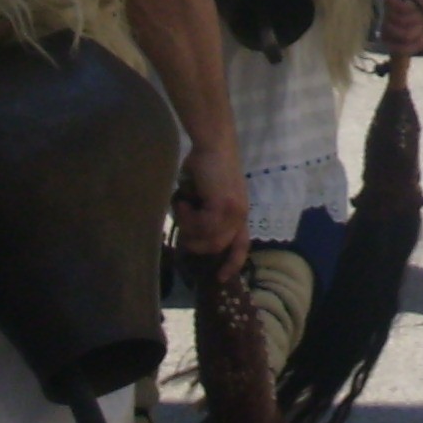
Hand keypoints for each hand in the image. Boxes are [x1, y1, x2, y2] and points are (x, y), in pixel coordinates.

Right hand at [174, 144, 250, 277]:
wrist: (213, 144)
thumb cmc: (206, 166)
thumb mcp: (206, 197)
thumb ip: (203, 215)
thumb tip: (190, 235)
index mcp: (239, 213)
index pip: (241, 244)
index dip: (232, 263)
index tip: (221, 278)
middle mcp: (241, 214)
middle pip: (217, 246)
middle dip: (195, 243)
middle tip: (182, 229)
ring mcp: (234, 210)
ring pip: (207, 238)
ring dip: (188, 226)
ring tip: (183, 207)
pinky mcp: (224, 205)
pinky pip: (201, 225)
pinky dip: (187, 216)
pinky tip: (184, 200)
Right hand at [384, 0, 422, 57]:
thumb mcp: (395, 3)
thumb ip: (393, 20)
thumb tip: (385, 40)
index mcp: (422, 19)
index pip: (417, 46)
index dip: (400, 48)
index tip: (386, 40)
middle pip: (407, 38)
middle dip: (393, 28)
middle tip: (389, 13)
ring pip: (404, 25)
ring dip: (393, 11)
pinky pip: (404, 10)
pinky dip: (394, 0)